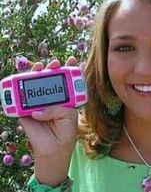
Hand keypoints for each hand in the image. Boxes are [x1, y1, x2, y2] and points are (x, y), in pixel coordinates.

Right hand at [19, 56, 78, 185]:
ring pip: (35, 85)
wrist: (53, 150)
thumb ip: (56, 109)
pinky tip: (22, 78)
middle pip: (50, 80)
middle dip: (52, 69)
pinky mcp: (26, 111)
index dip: (69, 70)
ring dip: (36, 74)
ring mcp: (38, 103)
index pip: (66, 81)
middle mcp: (51, 99)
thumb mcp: (68, 117)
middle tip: (54, 64)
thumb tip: (38, 110)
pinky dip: (19, 89)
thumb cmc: (65, 132)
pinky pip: (20, 99)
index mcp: (65, 99)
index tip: (72, 60)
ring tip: (39, 67)